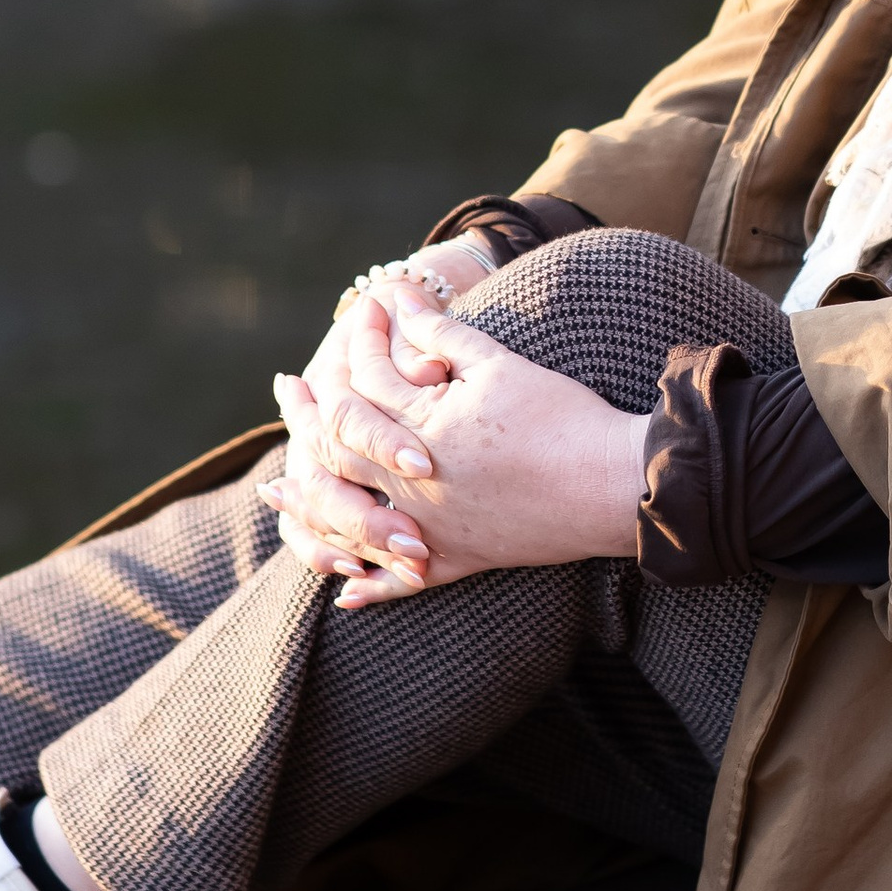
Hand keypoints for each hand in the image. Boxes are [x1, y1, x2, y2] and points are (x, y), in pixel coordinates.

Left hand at [263, 281, 648, 608]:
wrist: (613, 484)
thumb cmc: (563, 418)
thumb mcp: (499, 364)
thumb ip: (443, 334)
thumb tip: (401, 296)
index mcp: (425, 426)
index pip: (367, 382)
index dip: (362, 341)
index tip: (366, 309)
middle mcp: (416, 481)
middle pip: (340, 447)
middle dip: (307, 415)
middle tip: (288, 390)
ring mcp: (434, 525)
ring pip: (353, 517)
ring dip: (310, 503)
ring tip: (278, 490)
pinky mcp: (462, 558)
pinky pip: (405, 581)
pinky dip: (372, 586)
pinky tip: (344, 594)